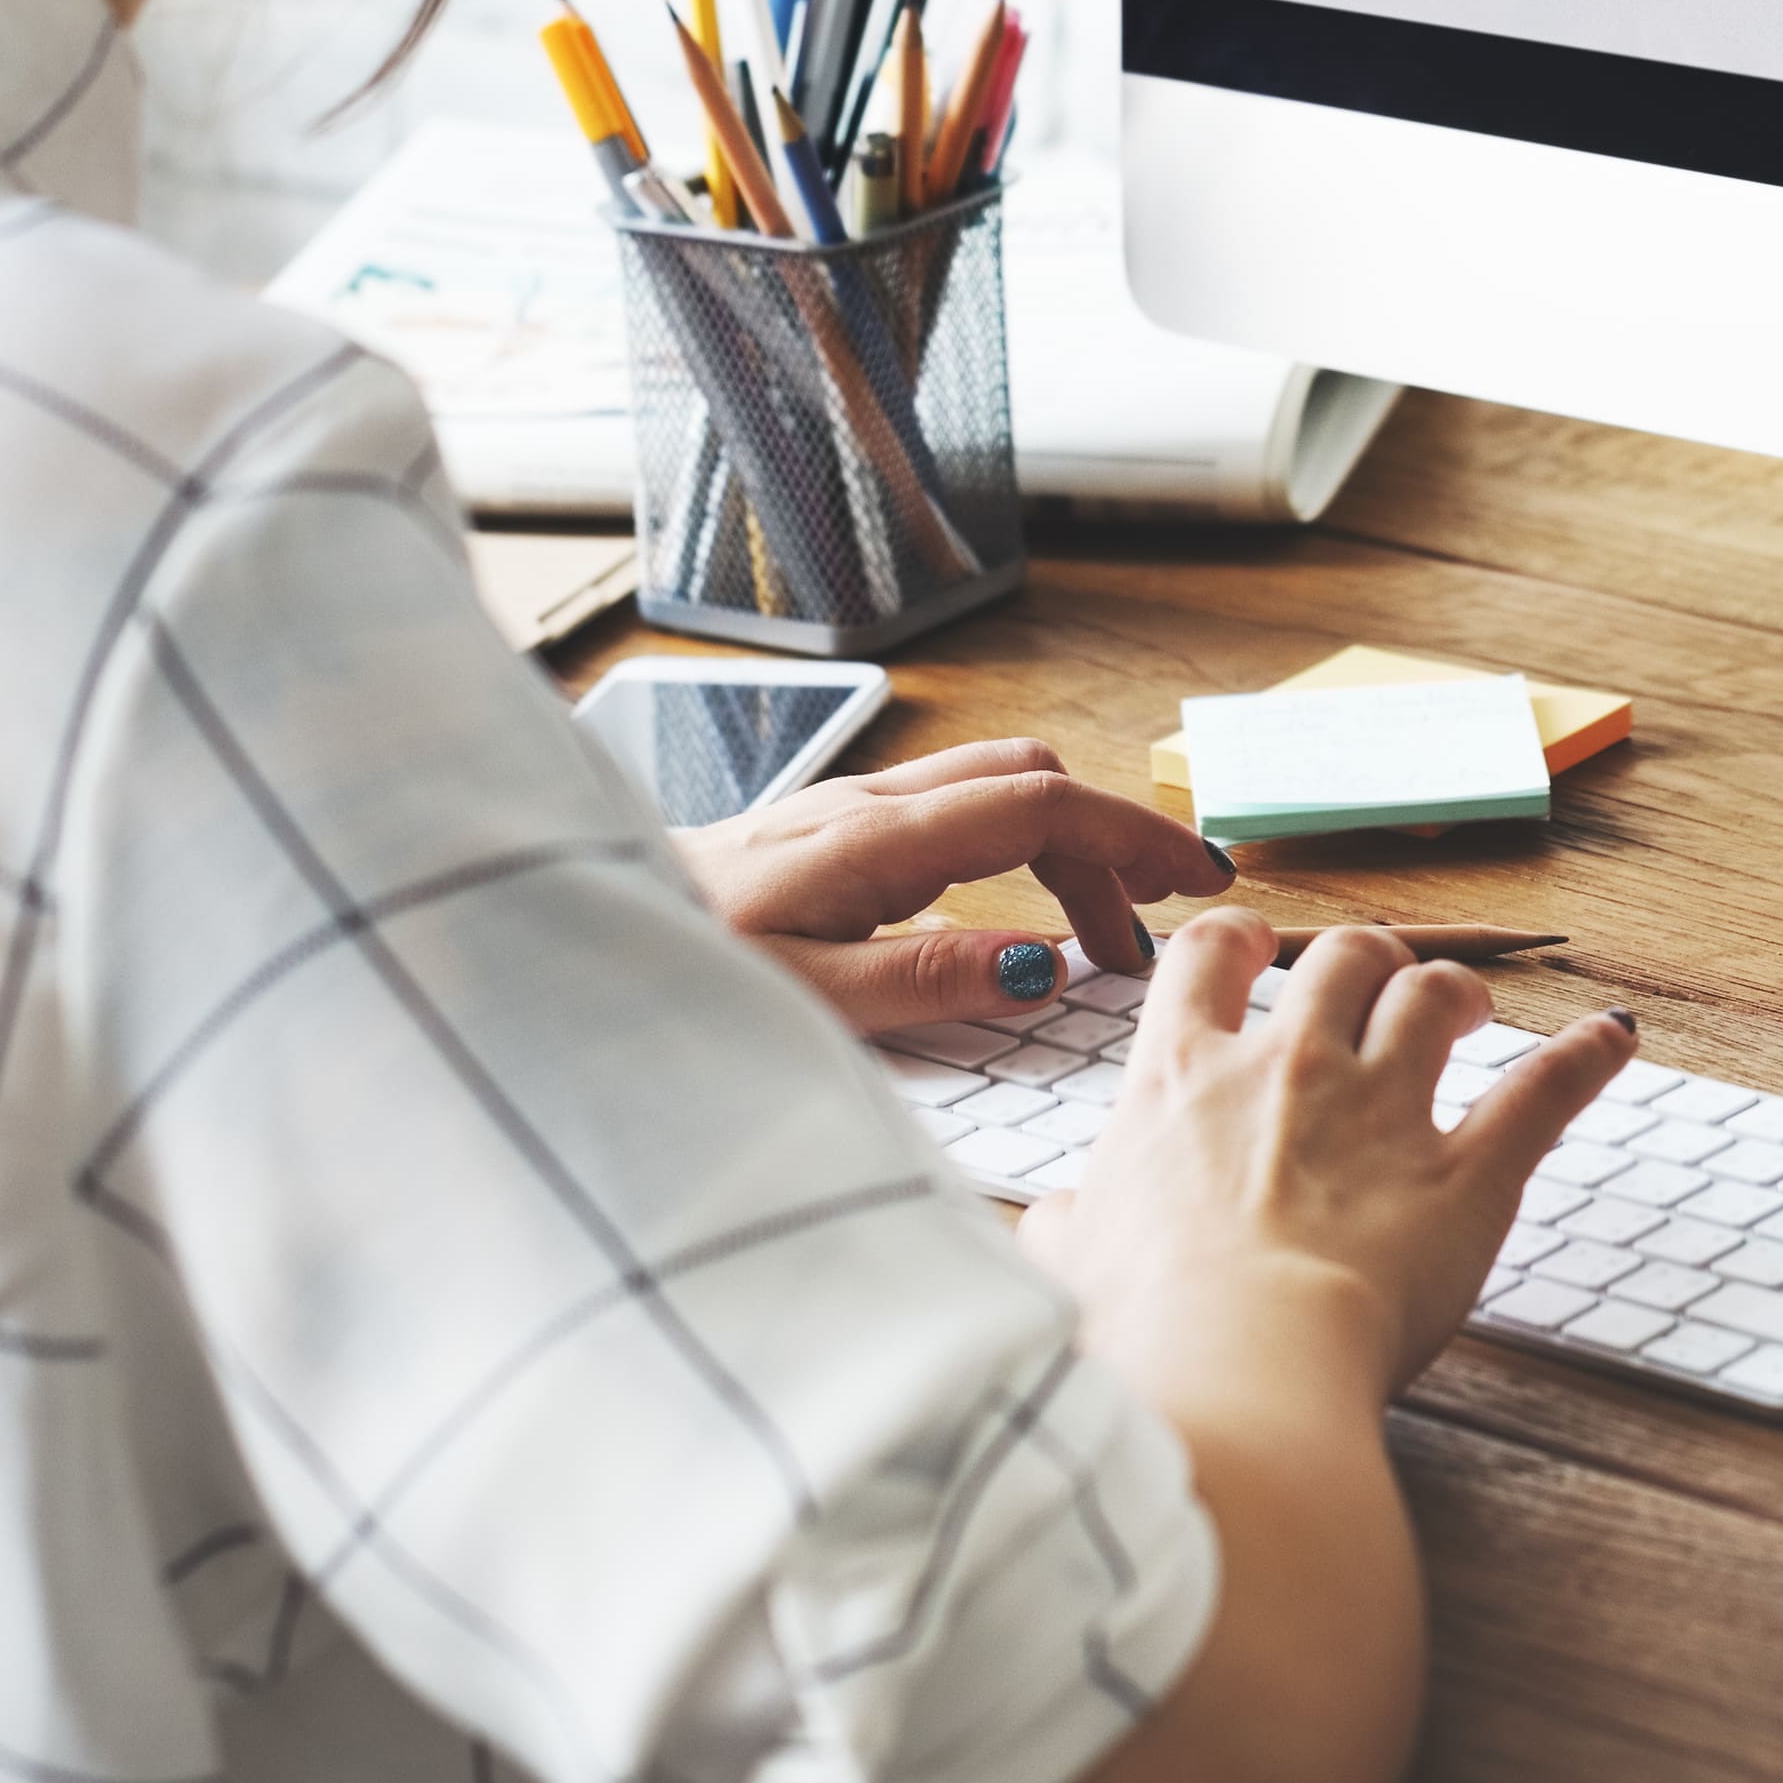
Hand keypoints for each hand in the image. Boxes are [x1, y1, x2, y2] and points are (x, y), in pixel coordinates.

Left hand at [669, 736, 1227, 1032]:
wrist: (584, 933)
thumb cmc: (682, 969)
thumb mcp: (806, 999)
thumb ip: (925, 980)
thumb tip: (1042, 965)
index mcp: (875, 840)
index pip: (1042, 805)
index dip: (1132, 835)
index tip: (1198, 882)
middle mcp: (869, 806)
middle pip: (1032, 783)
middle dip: (1112, 842)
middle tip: (1154, 931)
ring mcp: (849, 810)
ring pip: (994, 788)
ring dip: (1065, 845)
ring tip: (1096, 940)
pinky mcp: (830, 830)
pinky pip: (954, 812)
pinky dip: (1014, 849)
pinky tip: (1008, 918)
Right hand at [1025, 911, 1633, 1400]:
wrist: (1233, 1368)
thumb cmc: (1141, 1329)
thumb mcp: (1068, 1267)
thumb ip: (1065, 1229)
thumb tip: (1048, 1227)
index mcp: (1181, 1080)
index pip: (1209, 957)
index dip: (1240, 941)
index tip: (1258, 950)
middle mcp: (1287, 1068)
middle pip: (1341, 957)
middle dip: (1366, 960)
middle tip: (1379, 987)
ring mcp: (1382, 1112)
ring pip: (1433, 996)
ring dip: (1456, 991)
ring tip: (1469, 1007)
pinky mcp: (1466, 1174)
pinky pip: (1541, 1092)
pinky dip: (1586, 1060)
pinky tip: (1615, 1038)